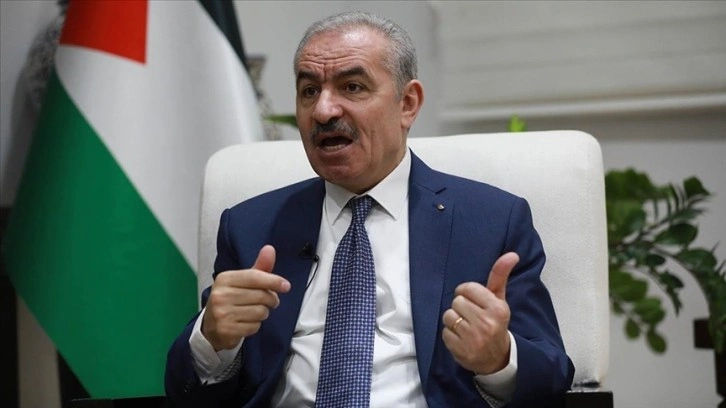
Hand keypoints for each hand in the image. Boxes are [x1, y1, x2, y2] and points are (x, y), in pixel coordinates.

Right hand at [201, 245, 290, 350]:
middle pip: (261, 296)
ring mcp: (222, 313)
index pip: (254, 277)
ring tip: (254, 312)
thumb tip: (270, 249)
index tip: (286, 285)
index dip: (273, 281)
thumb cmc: (230, 300)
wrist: (211, 326)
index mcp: (225, 279)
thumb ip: (259, 268)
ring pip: (261, 312)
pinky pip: (254, 327)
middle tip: (270, 301)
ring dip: (263, 313)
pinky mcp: (226, 330)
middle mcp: (221, 295)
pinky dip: (255, 325)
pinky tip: (246, 323)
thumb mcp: (242, 282)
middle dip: (271, 299)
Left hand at [442, 252, 518, 374]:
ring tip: (465, 327)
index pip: (468, 288)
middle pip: (456, 301)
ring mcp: (474, 338)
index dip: (466, 293)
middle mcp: (487, 323)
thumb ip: (500, 275)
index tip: (473, 301)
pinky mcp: (462, 351)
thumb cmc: (495, 322)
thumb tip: (512, 254)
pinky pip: (445, 333)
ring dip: (453, 321)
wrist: (497, 358)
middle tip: (471, 317)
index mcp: (498, 308)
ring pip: (448, 316)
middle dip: (461, 308)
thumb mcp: (499, 299)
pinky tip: (462, 339)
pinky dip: (450, 335)